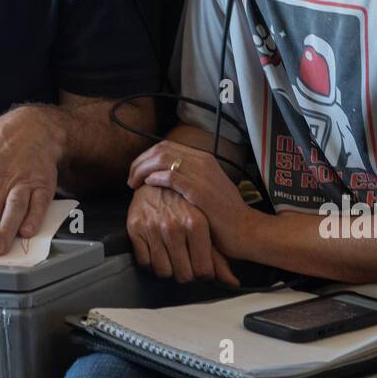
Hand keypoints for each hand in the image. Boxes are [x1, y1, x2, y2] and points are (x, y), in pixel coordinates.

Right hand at [127, 185, 238, 286]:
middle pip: (184, 275)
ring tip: (172, 258)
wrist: (158, 177)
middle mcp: (174, 226)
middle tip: (186, 264)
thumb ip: (219, 256)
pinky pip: (144, 262)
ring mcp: (153, 227)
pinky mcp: (135, 228)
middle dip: (186, 274)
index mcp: (196, 224)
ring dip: (169, 269)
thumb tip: (233, 283)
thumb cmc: (186, 203)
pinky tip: (158, 253)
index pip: (202, 271)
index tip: (201, 269)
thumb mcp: (206, 224)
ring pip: (163, 271)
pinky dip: (151, 263)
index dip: (203, 274)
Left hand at [129, 140, 250, 257]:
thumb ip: (188, 179)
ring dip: (143, 170)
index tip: (136, 172)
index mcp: (204, 159)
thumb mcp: (206, 189)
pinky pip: (171, 177)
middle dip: (140, 162)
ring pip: (162, 159)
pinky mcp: (200, 191)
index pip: (166, 146)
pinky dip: (156, 178)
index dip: (146, 157)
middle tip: (130, 178)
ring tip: (134, 183)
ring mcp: (202, 174)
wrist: (246, 231)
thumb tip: (163, 177)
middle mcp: (203, 161)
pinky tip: (148, 185)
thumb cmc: (223, 216)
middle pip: (161, 149)